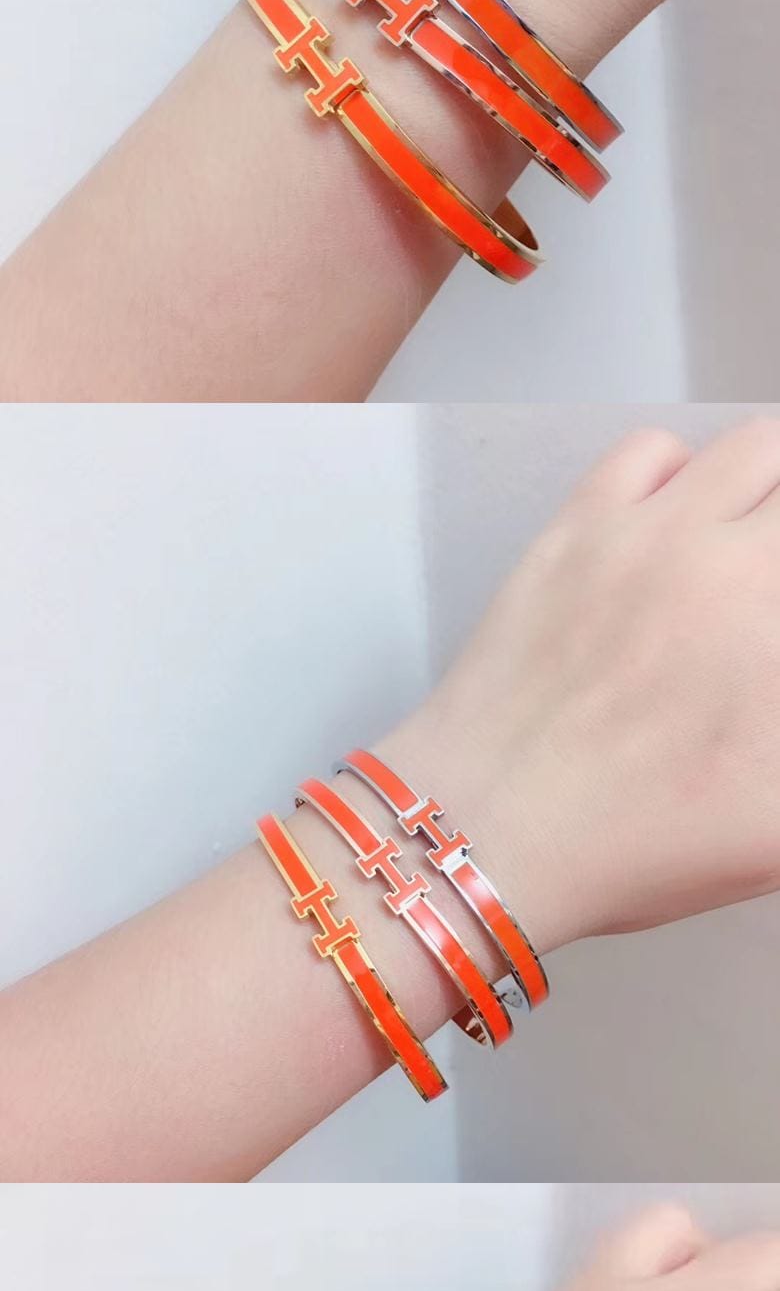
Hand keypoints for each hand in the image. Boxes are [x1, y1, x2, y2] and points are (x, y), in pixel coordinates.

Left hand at [393, 417, 779, 950]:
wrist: (493, 829)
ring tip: (756, 537)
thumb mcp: (772, 822)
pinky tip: (681, 526)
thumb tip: (770, 667)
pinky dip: (684, 474)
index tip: (770, 636)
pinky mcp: (581, 524)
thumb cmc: (641, 840)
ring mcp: (654, 532)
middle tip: (765, 585)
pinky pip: (654, 450)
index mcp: (775, 633)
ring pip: (755, 449)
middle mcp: (734, 565)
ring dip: (769, 488)